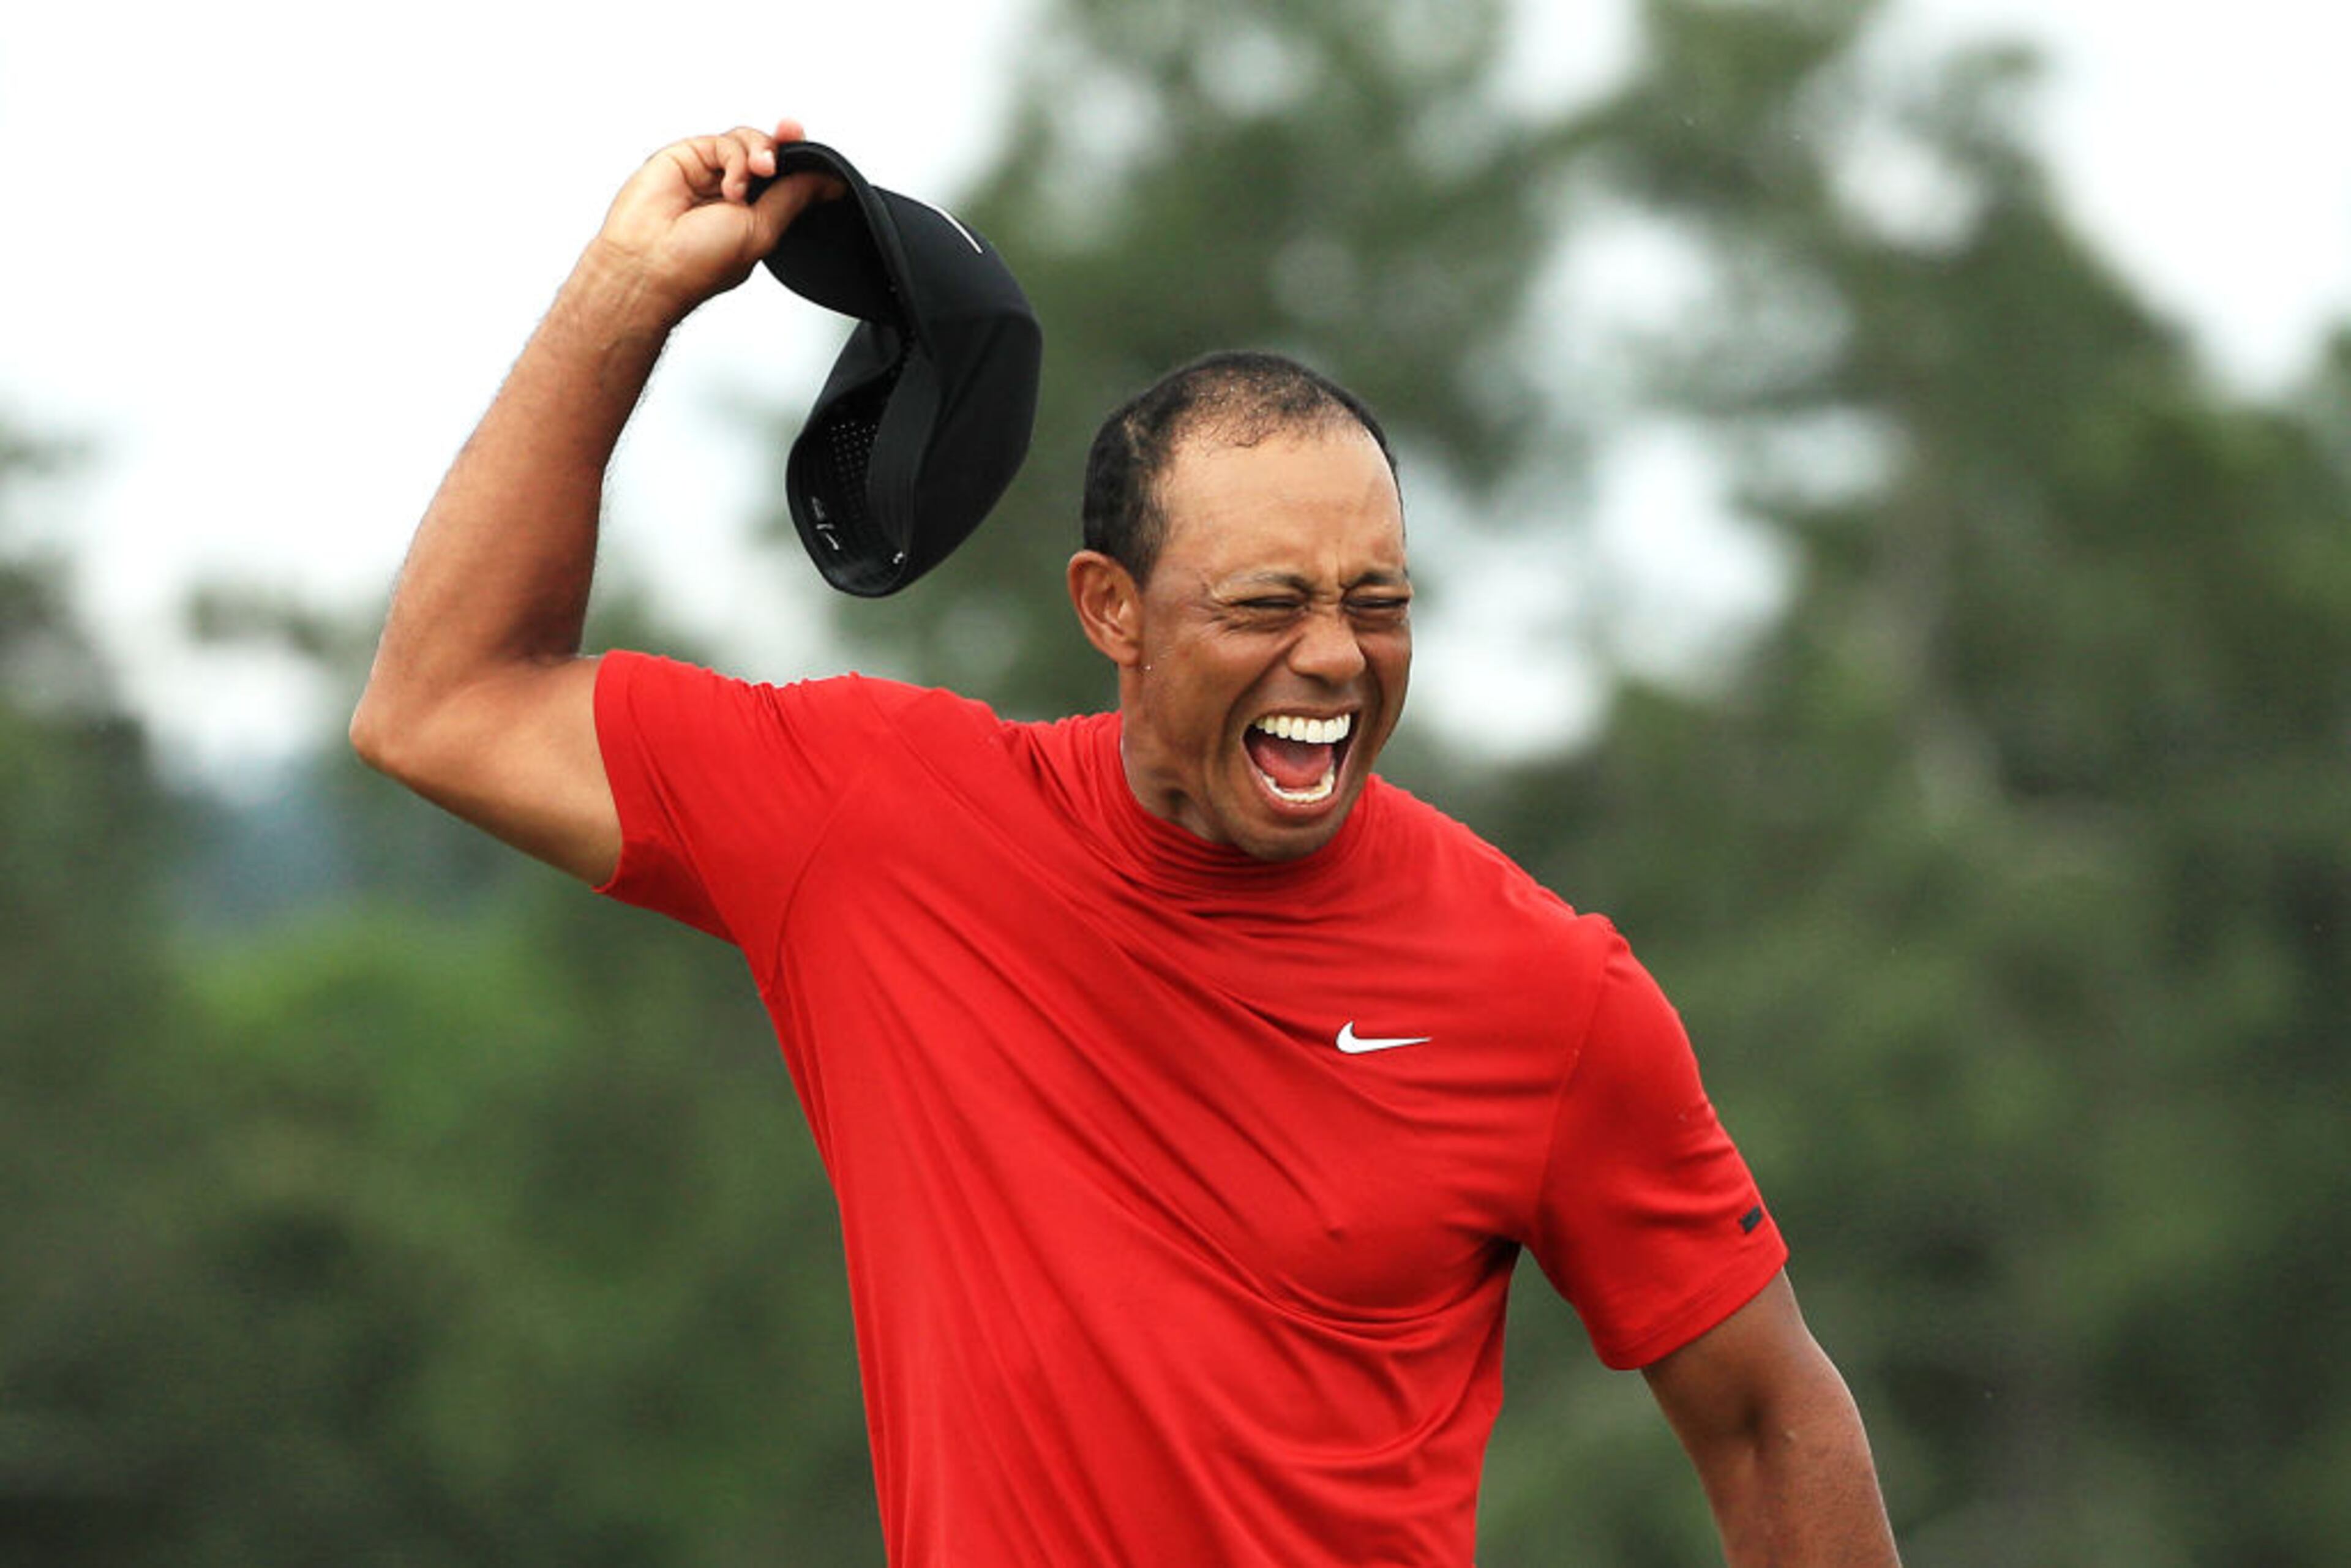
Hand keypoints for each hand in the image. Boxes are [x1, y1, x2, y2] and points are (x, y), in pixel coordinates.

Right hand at [588, 118, 840, 324]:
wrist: (648, 263)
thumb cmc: (695, 263)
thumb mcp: (763, 231)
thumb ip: (793, 198)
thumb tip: (830, 183)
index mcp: (753, 216)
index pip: (784, 179)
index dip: (800, 162)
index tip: (815, 156)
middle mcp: (731, 192)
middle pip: (767, 153)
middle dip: (782, 148)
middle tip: (785, 154)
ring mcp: (708, 174)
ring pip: (747, 142)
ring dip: (760, 154)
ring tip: (757, 176)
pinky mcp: (687, 157)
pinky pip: (723, 142)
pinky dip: (735, 159)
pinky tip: (730, 185)